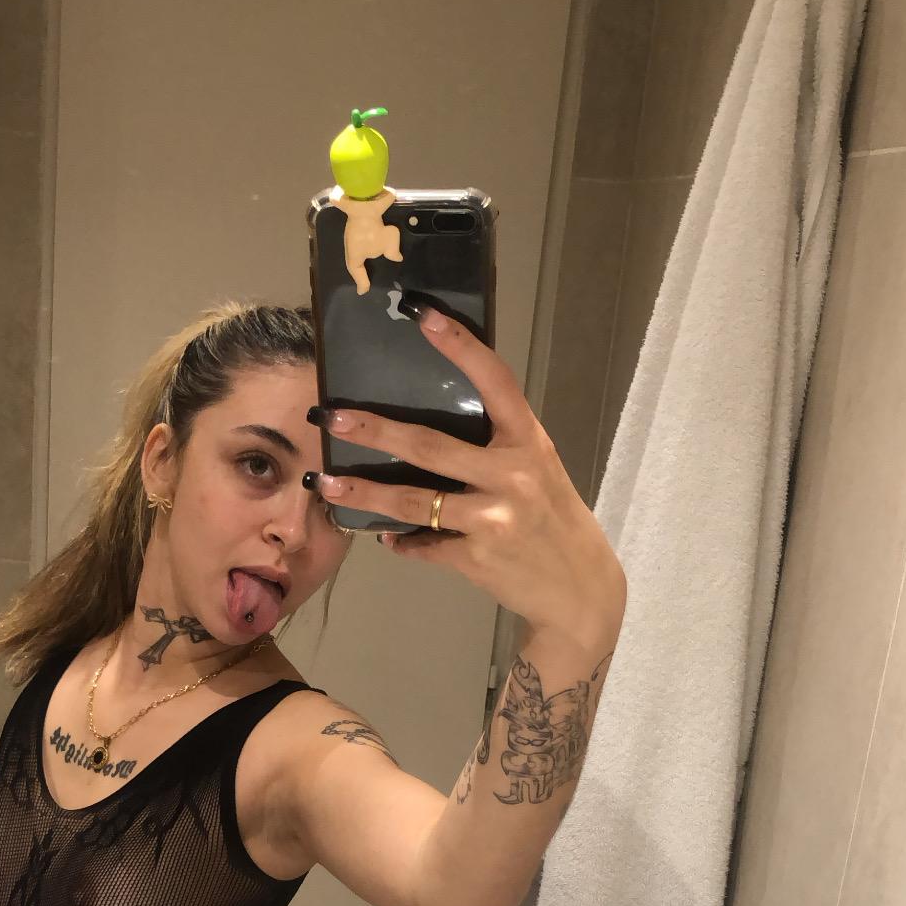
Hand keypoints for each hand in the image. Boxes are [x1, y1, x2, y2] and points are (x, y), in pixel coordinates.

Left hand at [311, 306, 626, 652]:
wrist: (580, 591)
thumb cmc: (553, 520)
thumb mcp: (537, 471)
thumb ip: (494, 449)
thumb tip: (424, 439)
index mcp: (529, 442)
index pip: (494, 381)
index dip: (459, 346)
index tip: (421, 314)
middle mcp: (513, 474)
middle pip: (429, 446)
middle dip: (374, 432)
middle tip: (332, 418)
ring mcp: (494, 518)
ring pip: (414, 502)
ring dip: (365, 494)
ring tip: (325, 485)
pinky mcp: (477, 558)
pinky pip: (424, 545)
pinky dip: (402, 542)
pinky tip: (388, 537)